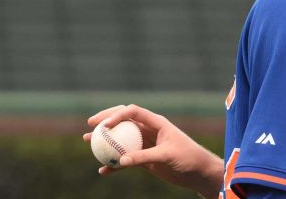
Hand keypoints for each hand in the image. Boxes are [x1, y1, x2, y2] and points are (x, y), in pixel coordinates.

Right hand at [83, 104, 223, 197]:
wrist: (197, 173)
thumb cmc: (188, 157)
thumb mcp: (166, 155)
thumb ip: (144, 157)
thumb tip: (122, 160)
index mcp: (155, 122)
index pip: (132, 112)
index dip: (117, 115)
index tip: (104, 125)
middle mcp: (148, 130)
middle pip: (122, 120)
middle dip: (106, 120)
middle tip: (91, 125)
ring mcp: (145, 144)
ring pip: (120, 140)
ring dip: (105, 141)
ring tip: (87, 141)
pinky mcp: (144, 158)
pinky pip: (125, 159)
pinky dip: (114, 164)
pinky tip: (103, 170)